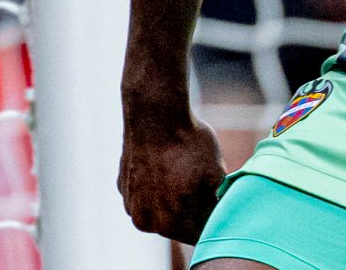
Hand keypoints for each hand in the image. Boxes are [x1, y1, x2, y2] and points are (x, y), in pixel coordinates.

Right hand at [118, 104, 225, 240]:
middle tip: (203, 184)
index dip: (211, 217)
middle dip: (191, 209)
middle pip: (177, 224)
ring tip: (183, 171)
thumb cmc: (189, 143)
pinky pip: (145, 193)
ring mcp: (131, 203)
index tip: (217, 201)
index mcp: (171, 223)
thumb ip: (218, 200)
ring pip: (159, 209)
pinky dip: (155, 185)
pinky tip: (166, 164)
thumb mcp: (216, 173)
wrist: (155, 113)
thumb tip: (222, 207)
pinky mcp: (123, 186)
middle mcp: (146, 220)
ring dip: (171, 198)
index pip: (198, 233)